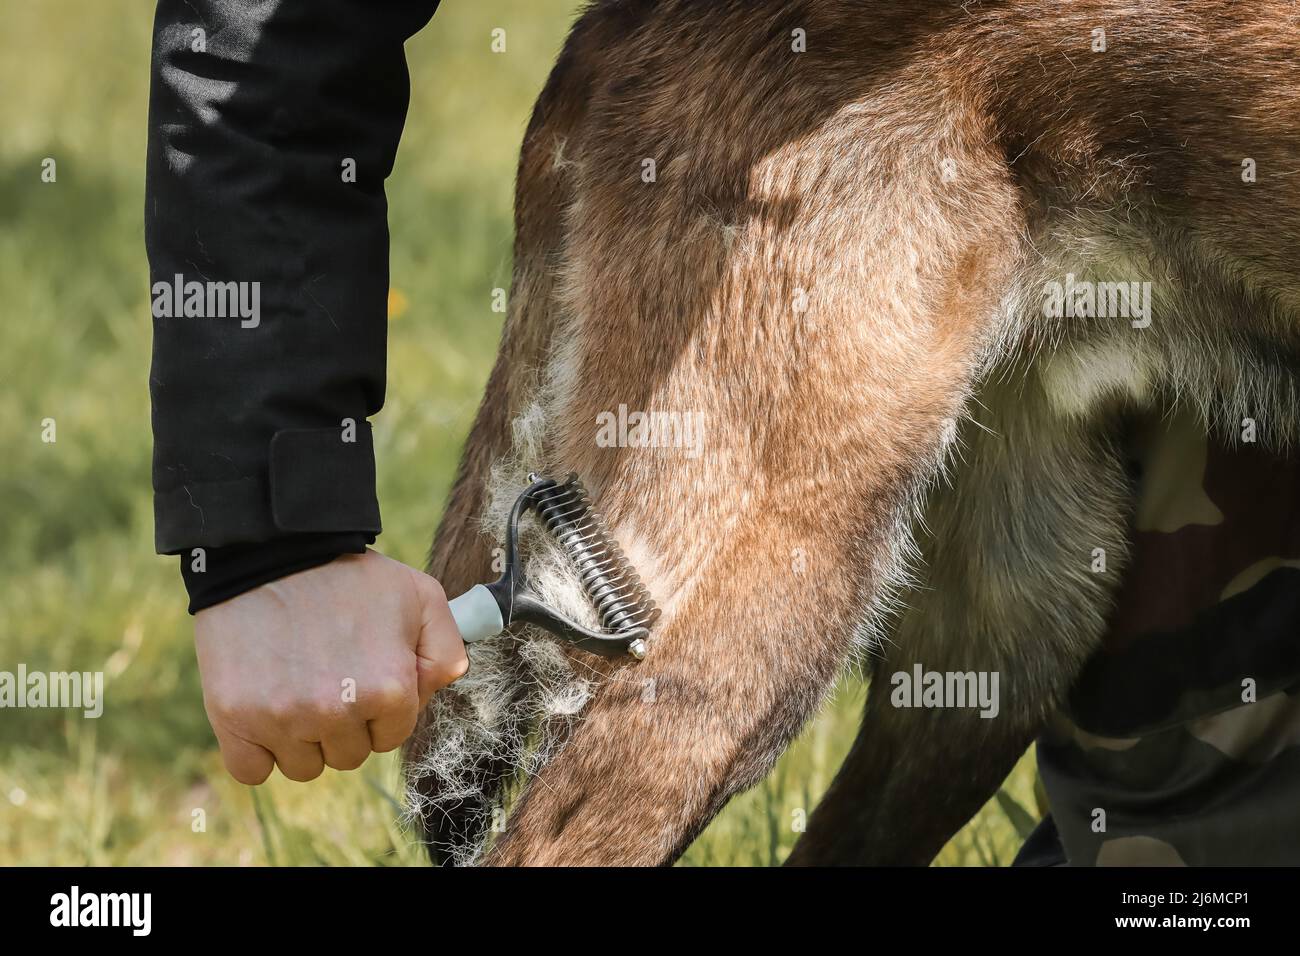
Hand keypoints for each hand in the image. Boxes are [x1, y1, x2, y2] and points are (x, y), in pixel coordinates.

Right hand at [193, 549, 467, 783]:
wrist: (270, 552)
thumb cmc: (348, 575)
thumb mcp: (419, 597)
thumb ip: (445, 650)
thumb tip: (436, 690)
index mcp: (388, 689)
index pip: (391, 737)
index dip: (378, 708)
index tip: (360, 674)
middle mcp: (337, 710)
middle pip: (348, 756)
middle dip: (343, 724)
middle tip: (326, 674)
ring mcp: (283, 718)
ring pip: (303, 767)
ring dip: (302, 738)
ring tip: (295, 684)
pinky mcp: (234, 718)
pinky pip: (252, 770)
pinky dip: (256, 751)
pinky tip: (263, 709)